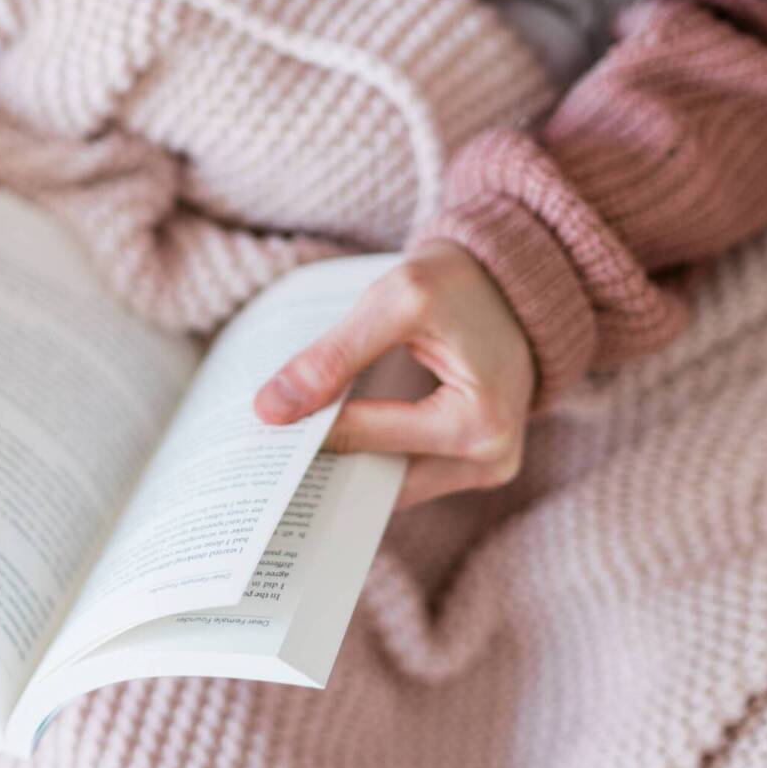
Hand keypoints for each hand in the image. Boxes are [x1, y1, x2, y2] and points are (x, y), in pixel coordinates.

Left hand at [253, 241, 534, 508]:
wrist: (511, 282)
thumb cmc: (460, 283)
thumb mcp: (396, 300)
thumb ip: (335, 355)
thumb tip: (271, 410)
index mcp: (478, 423)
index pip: (367, 438)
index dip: (306, 430)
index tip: (255, 426)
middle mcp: (489, 461)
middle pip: (379, 480)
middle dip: (322, 464)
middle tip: (260, 451)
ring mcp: (484, 469)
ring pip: (389, 485)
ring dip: (343, 464)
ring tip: (288, 442)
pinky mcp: (471, 463)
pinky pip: (406, 472)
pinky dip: (369, 454)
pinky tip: (328, 434)